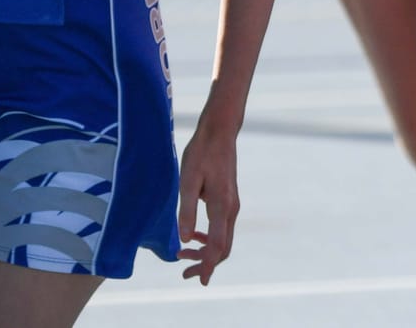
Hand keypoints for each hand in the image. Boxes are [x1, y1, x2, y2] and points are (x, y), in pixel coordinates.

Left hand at [176, 101, 242, 284]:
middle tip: (185, 272)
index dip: (209, 266)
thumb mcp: (188, 182)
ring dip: (206, 252)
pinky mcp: (229, 200)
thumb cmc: (201, 154)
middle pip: (223, 247)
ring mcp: (232, 205)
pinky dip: (209, 239)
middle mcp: (231, 209)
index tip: (201, 281)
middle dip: (206, 263)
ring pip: (223, 238)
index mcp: (222, 207)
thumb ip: (187, 211)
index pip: (217, 245)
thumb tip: (184, 240)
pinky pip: (222, 228)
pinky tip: (193, 236)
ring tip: (183, 256)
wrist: (220, 132)